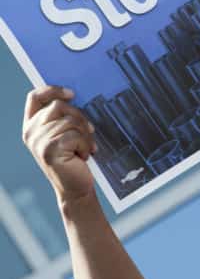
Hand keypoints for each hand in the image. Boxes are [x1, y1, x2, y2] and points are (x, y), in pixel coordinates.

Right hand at [22, 86, 96, 202]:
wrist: (76, 188)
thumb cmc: (74, 160)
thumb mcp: (64, 135)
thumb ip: (62, 118)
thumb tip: (74, 96)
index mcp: (31, 125)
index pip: (35, 97)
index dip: (52, 90)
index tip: (72, 94)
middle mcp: (30, 132)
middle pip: (58, 106)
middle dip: (79, 117)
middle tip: (89, 131)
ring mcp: (38, 141)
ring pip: (70, 121)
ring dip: (85, 135)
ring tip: (85, 148)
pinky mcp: (49, 150)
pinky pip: (75, 135)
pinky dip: (85, 144)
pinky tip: (84, 156)